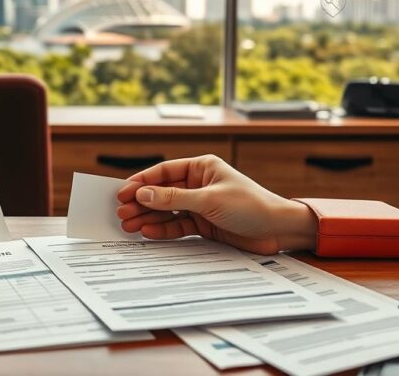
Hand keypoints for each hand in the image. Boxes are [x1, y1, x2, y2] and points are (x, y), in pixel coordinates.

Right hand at [116, 155, 316, 254]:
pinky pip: (177, 225)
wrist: (278, 230)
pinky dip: (162, 229)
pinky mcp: (204, 224)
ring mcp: (200, 205)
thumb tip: (143, 193)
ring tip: (127, 226)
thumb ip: (174, 198)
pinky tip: (147, 232)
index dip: (141, 182)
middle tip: (120, 213)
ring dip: (148, 218)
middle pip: (162, 192)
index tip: (122, 193)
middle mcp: (198, 184)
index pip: (164, 172)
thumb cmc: (251, 206)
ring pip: (167, 210)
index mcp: (202, 167)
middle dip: (141, 203)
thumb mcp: (209, 199)